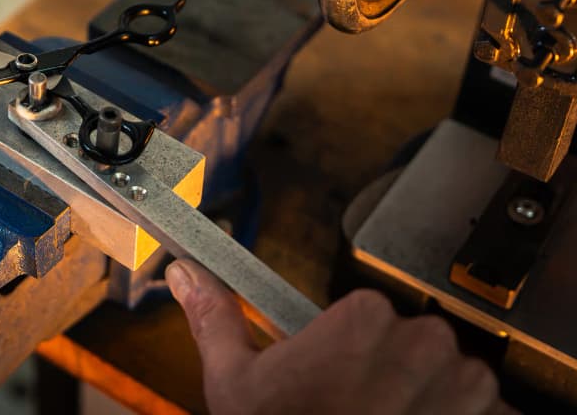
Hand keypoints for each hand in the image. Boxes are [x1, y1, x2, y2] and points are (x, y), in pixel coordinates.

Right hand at [166, 260, 515, 414]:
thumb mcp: (236, 382)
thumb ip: (217, 318)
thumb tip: (188, 275)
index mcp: (363, 320)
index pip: (369, 310)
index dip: (351, 347)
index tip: (338, 373)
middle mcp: (424, 344)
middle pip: (413, 339)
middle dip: (393, 371)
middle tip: (358, 409)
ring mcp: (465, 387)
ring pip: (455, 373)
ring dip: (432, 398)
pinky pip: (487, 411)